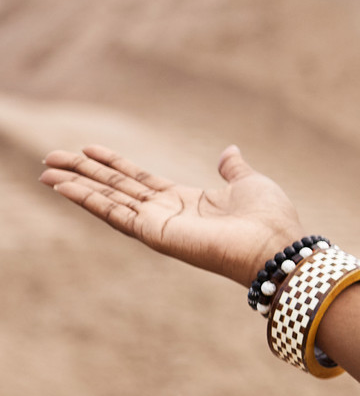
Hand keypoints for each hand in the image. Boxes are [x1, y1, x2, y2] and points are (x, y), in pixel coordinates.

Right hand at [37, 144, 305, 285]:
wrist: (278, 246)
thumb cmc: (271, 219)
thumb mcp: (249, 183)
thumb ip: (232, 169)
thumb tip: (229, 151)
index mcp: (186, 201)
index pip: (139, 179)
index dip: (113, 164)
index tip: (87, 149)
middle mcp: (167, 214)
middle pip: (115, 188)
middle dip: (83, 173)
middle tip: (51, 157)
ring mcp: (158, 225)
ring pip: (107, 200)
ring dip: (76, 185)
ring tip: (45, 171)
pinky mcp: (155, 234)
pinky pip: (114, 213)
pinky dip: (87, 200)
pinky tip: (63, 187)